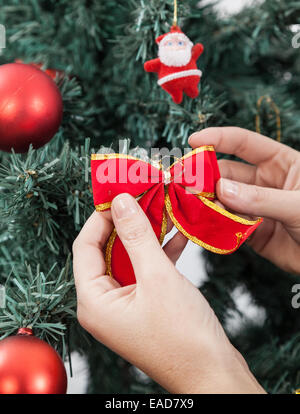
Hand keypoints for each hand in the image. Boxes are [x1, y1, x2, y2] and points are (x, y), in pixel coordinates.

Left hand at [73, 193, 264, 393]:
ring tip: (163, 207)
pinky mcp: (145, 305)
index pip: (85, 246)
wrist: (213, 374)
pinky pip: (145, 270)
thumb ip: (137, 235)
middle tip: (144, 196)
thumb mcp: (157, 277)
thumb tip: (122, 201)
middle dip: (127, 222)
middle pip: (107, 250)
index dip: (101, 217)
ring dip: (146, 234)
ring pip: (129, 257)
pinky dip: (160, 251)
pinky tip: (178, 233)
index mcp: (94, 301)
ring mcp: (125, 305)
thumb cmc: (182, 336)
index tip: (120, 193)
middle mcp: (104, 303)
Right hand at [189, 127, 299, 273]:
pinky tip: (202, 227)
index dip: (219, 138)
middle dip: (204, 176)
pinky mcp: (251, 232)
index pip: (244, 143)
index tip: (195, 140)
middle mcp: (263, 182)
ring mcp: (255, 207)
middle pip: (226, 172)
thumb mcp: (298, 205)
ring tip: (189, 207)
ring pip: (222, 200)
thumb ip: (261, 198)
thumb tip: (222, 190)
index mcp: (280, 163)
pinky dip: (213, 227)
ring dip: (205, 203)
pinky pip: (226, 226)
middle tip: (184, 183)